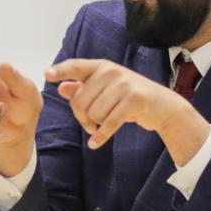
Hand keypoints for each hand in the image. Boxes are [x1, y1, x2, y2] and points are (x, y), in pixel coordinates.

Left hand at [45, 59, 208, 160]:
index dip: (61, 70)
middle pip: (80, 100)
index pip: (77, 66)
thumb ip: (84, 88)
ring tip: (104, 125)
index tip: (46, 74)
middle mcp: (111, 72)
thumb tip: (62, 88)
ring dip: (95, 126)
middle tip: (92, 123)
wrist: (163, 107)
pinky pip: (108, 123)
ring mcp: (123, 85)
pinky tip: (95, 144)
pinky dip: (101, 136)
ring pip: (93, 113)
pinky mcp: (133, 100)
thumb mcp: (107, 90)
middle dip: (83, 117)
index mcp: (102, 67)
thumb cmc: (130, 98)